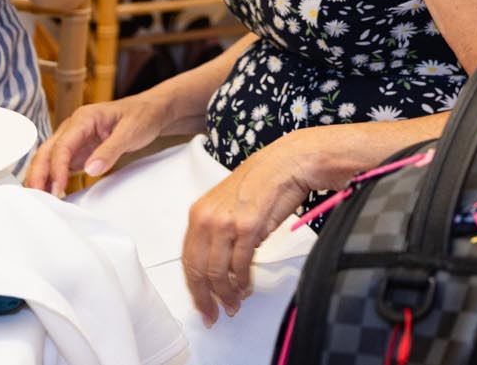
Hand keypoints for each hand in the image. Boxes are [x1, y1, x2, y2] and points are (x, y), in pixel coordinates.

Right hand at [25, 94, 166, 194]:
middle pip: (47, 151)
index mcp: (84, 118)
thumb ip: (110, 151)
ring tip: (40, 201)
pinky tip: (49, 193)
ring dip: (41, 178)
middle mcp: (73, 127)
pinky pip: (59, 164)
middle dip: (38, 174)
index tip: (58, 188)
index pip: (62, 145)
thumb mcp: (131, 132)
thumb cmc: (142, 116)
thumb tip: (91, 170)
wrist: (151, 111)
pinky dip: (51, 178)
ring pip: (48, 158)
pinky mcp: (78, 150)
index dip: (57, 168)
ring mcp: (73, 139)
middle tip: (38, 198)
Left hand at [182, 132, 328, 324]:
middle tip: (214, 314)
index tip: (201, 303)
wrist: (288, 163)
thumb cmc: (264, 182)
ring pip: (218, 272)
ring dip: (227, 293)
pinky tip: (246, 288)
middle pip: (198, 270)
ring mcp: (226, 223)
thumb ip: (220, 234)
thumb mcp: (229, 206)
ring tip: (235, 304)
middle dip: (206, 297)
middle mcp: (206, 219)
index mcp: (198, 213)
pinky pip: (240, 264)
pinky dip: (242, 281)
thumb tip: (223, 265)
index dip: (194, 287)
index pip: (188, 259)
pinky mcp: (247, 227)